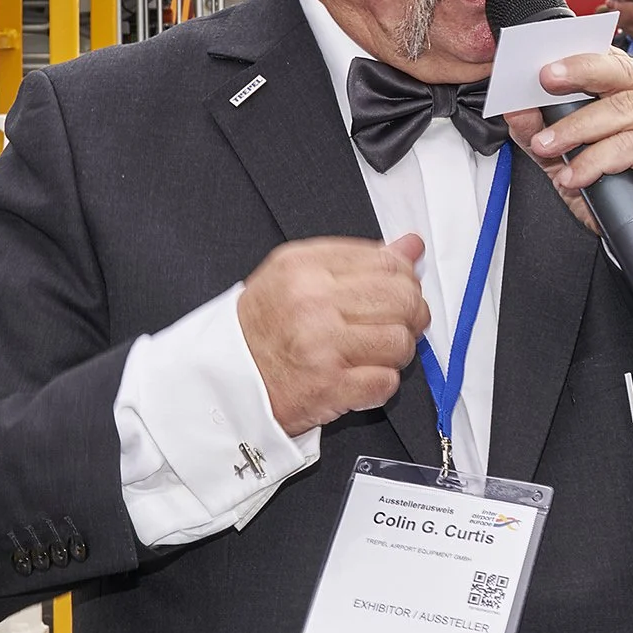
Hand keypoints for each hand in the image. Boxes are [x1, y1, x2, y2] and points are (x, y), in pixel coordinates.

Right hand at [238, 234, 430, 436]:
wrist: (223, 381)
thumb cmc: (263, 328)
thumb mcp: (298, 276)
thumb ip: (357, 259)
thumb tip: (409, 246)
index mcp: (304, 266)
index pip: (388, 262)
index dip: (405, 280)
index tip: (398, 293)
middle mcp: (311, 301)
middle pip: (403, 299)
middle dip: (409, 315)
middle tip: (395, 325)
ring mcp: (320, 345)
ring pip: (400, 342)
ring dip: (394, 353)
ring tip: (370, 354)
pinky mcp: (328, 386)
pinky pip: (386, 382)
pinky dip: (379, 384)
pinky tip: (358, 377)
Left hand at [504, 51, 632, 255]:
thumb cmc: (622, 190)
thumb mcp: (569, 160)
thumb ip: (542, 134)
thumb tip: (516, 110)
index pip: (607, 59)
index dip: (575, 56)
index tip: (542, 62)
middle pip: (621, 72)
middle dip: (580, 72)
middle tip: (546, 79)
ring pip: (622, 109)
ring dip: (577, 127)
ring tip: (549, 146)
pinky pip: (631, 146)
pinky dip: (597, 160)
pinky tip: (576, 175)